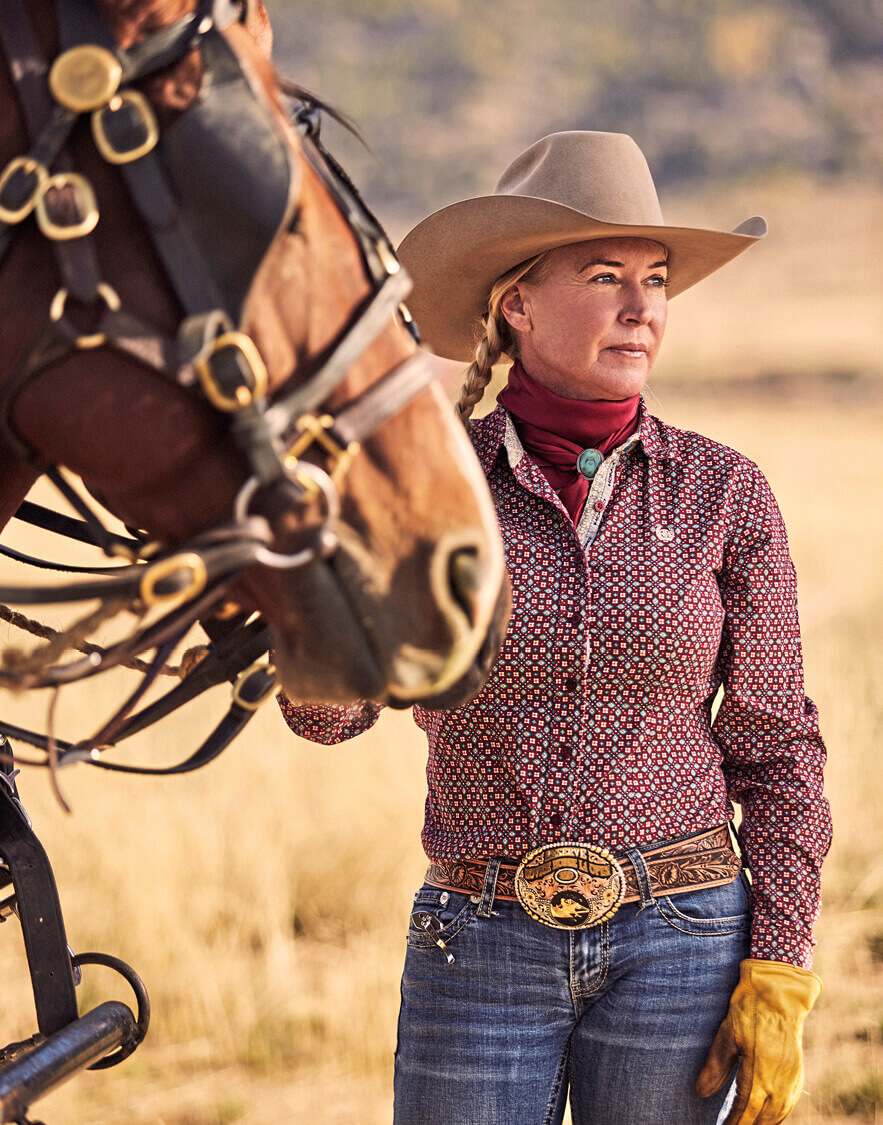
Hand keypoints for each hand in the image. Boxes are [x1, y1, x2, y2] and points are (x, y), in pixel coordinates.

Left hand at [696, 958, 821, 1123]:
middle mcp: (778, 1082)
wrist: (779, 993)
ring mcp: (791, 1078)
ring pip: (778, 1114)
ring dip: (764, 1124)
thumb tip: (701, 1092)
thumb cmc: (749, 1011)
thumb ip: (715, 1067)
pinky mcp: (798, 1072)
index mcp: (759, 1074)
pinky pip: (789, 1103)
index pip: (744, 1110)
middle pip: (762, 1118)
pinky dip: (778, 1115)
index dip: (733, 1122)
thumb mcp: (727, 1035)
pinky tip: (769, 1116)